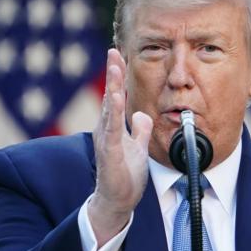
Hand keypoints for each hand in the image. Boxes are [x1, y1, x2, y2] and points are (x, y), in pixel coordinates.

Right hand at [88, 49, 152, 247]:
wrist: (118, 200)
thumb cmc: (125, 174)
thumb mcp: (137, 146)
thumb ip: (140, 129)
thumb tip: (143, 114)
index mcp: (113, 126)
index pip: (116, 95)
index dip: (119, 76)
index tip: (120, 55)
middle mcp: (107, 129)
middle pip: (110, 95)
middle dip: (113, 73)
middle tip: (114, 51)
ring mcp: (107, 140)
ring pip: (109, 108)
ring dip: (113, 86)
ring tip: (115, 67)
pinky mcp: (110, 152)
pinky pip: (113, 129)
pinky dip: (114, 112)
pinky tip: (116, 98)